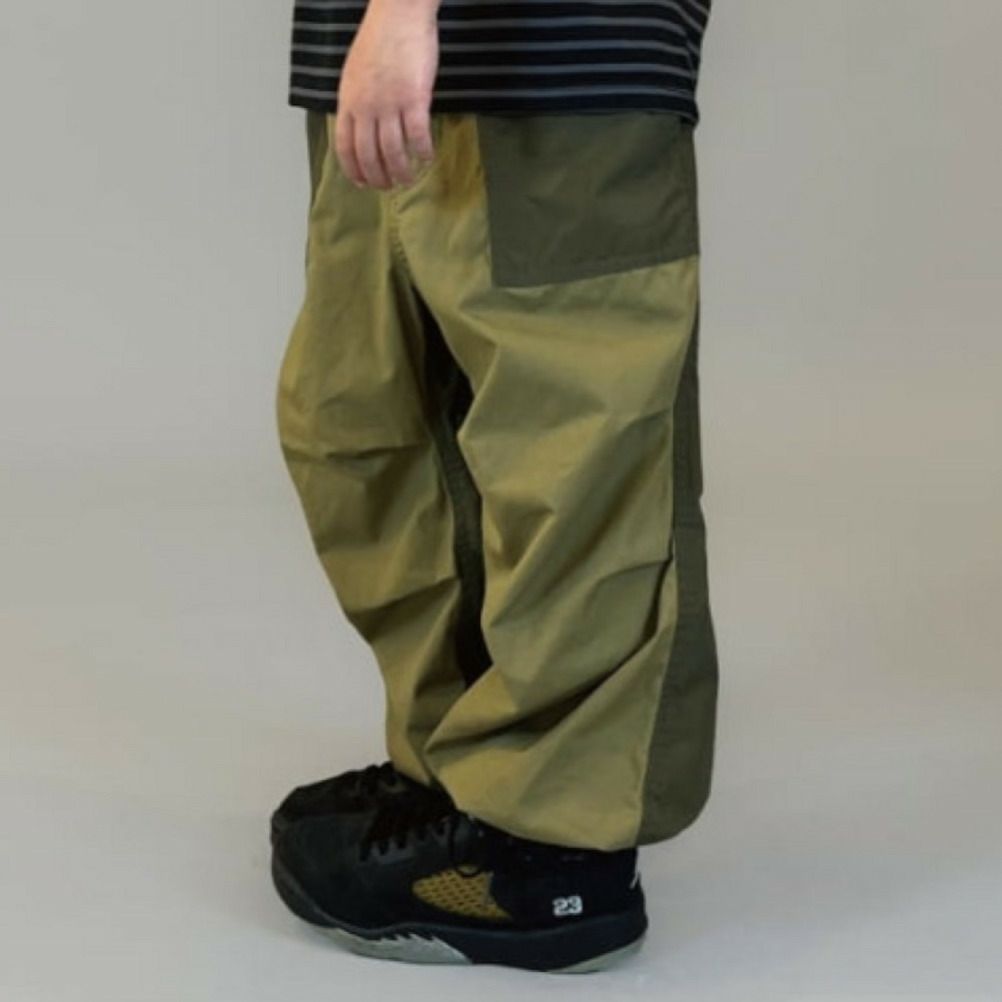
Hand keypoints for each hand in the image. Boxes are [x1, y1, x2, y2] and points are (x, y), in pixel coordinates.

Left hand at [330, 0, 440, 189]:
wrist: (398, 14)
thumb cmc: (378, 39)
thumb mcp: (355, 72)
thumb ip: (356, 101)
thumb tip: (361, 126)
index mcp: (348, 101)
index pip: (345, 147)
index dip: (353, 170)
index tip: (362, 183)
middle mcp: (366, 107)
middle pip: (369, 155)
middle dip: (379, 177)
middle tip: (390, 186)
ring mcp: (390, 104)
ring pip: (393, 152)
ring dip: (401, 171)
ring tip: (408, 179)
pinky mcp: (414, 99)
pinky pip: (418, 135)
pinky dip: (423, 151)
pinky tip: (428, 157)